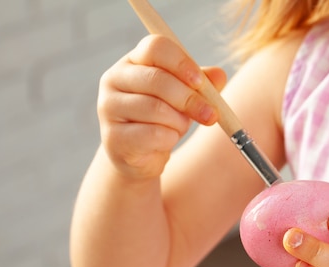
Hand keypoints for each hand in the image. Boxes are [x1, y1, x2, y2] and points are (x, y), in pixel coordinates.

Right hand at [97, 34, 226, 179]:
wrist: (140, 156)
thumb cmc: (163, 119)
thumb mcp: (185, 98)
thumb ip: (203, 85)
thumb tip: (220, 75)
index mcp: (133, 61)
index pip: (155, 47)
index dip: (182, 62)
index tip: (201, 82)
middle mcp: (114, 79)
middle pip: (157, 80)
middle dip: (190, 99)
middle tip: (212, 115)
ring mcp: (108, 108)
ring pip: (156, 109)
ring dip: (180, 122)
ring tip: (180, 128)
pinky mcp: (112, 137)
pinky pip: (152, 134)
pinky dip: (169, 139)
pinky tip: (167, 141)